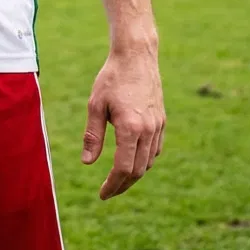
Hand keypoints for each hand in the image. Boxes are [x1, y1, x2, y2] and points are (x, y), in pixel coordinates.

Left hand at [82, 43, 164, 199]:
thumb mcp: (95, 104)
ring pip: (148, 162)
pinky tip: (133, 160)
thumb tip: (87, 163)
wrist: (136, 55)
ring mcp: (158, 126)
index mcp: (130, 128)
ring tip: (118, 179)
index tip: (102, 194)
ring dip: (134, 174)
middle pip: (138, 170)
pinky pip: (155, 150)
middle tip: (108, 191)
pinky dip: (145, 161)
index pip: (123, 168)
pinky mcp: (162, 120)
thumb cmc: (112, 78)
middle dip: (122, 185)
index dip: (112, 185)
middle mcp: (148, 130)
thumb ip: (93, 135)